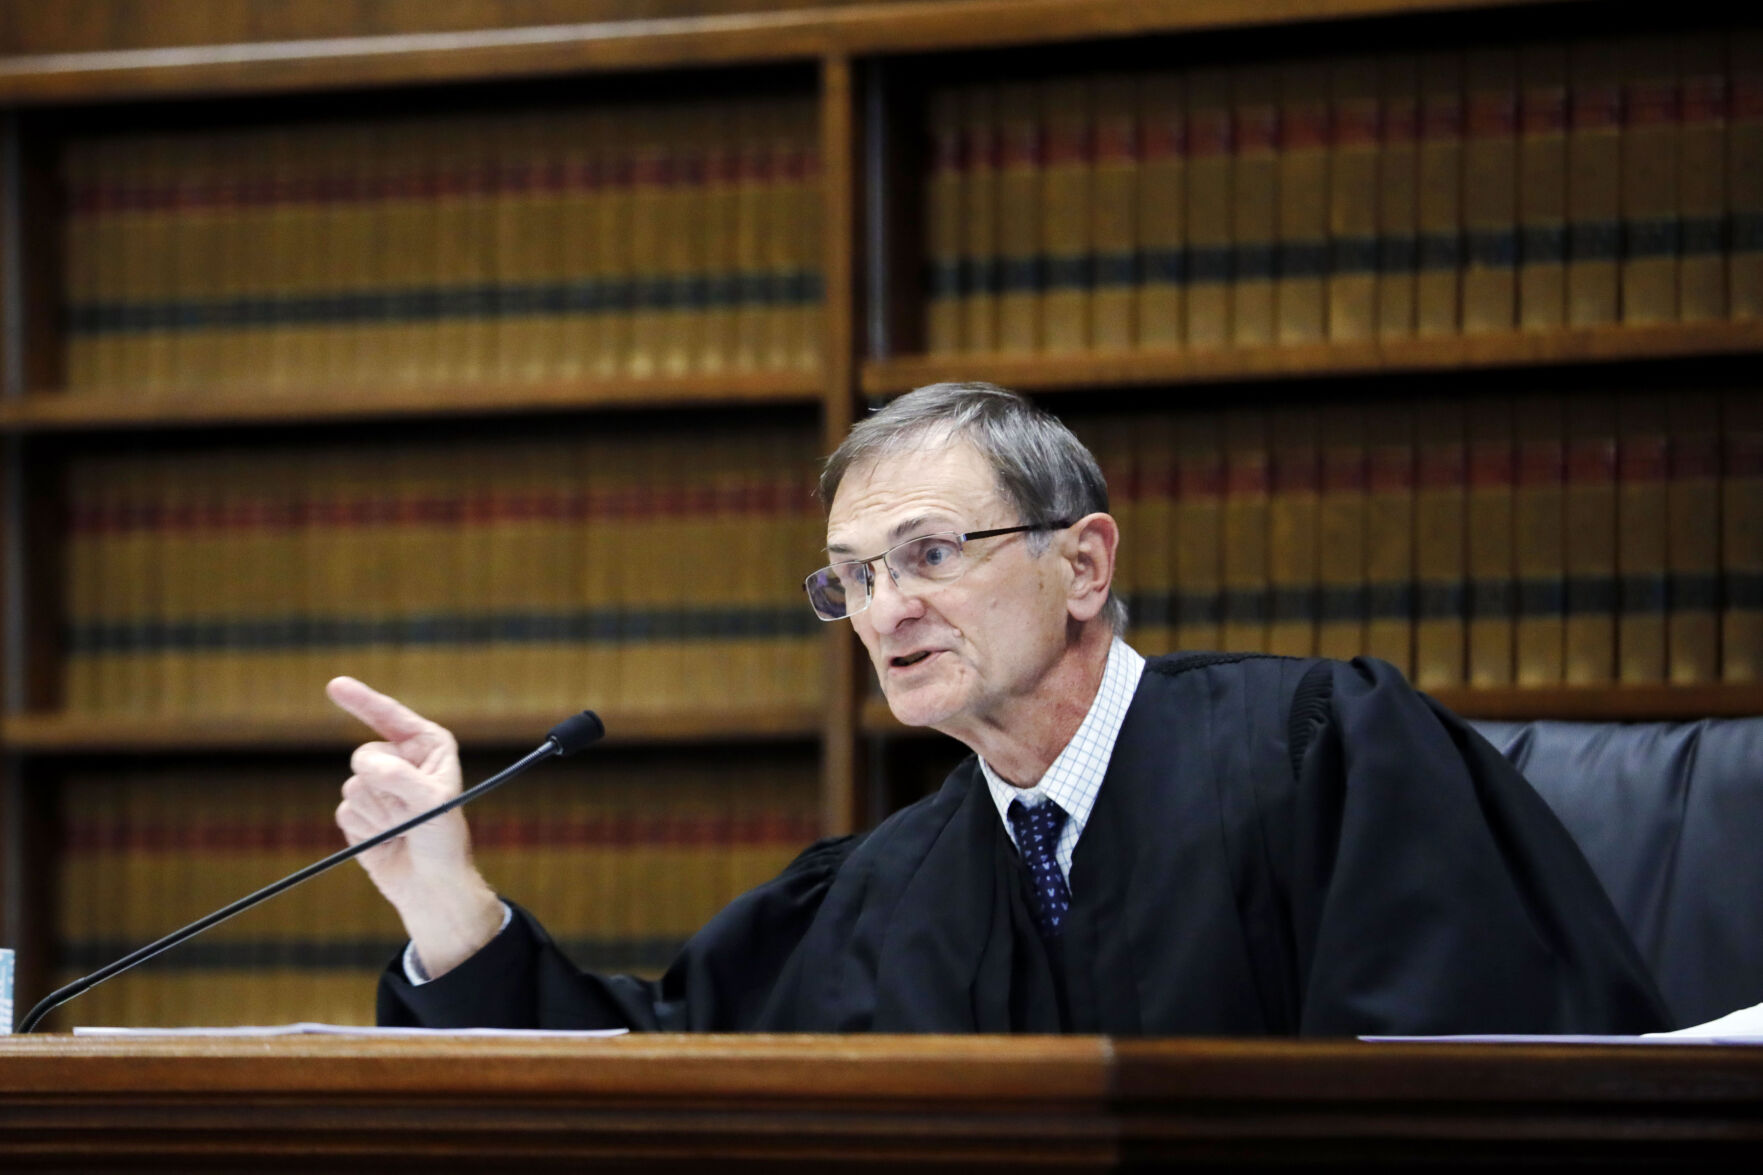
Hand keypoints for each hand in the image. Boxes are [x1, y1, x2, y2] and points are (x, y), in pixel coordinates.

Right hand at [328, 676, 502, 977]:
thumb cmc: (444, 841)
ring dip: (377, 814)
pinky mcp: (359, 814)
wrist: (431, 887)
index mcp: (428, 747)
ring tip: (402, 829)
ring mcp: (378, 787)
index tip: (334, 685)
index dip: (362, 700)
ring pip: (352, 787)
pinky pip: (344, 813)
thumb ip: (401, 779)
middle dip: (383, 788)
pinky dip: (364, 830)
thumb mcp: (433, 804)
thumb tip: (364, 763)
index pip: (390, 716)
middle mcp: (401, 762)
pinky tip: (386, 840)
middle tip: (410, 814)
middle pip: (363, 757)